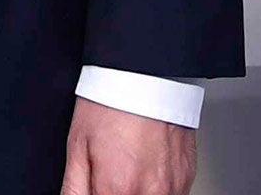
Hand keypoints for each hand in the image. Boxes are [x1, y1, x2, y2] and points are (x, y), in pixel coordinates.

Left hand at [61, 98, 197, 194]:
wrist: (146, 77)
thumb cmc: (111, 104)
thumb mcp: (77, 145)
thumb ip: (74, 187)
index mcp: (119, 189)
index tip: (93, 187)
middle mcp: (150, 194)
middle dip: (113, 192)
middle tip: (106, 174)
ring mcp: (173, 189)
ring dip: (133, 192)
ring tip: (123, 168)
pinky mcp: (187, 179)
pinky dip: (153, 188)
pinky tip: (141, 167)